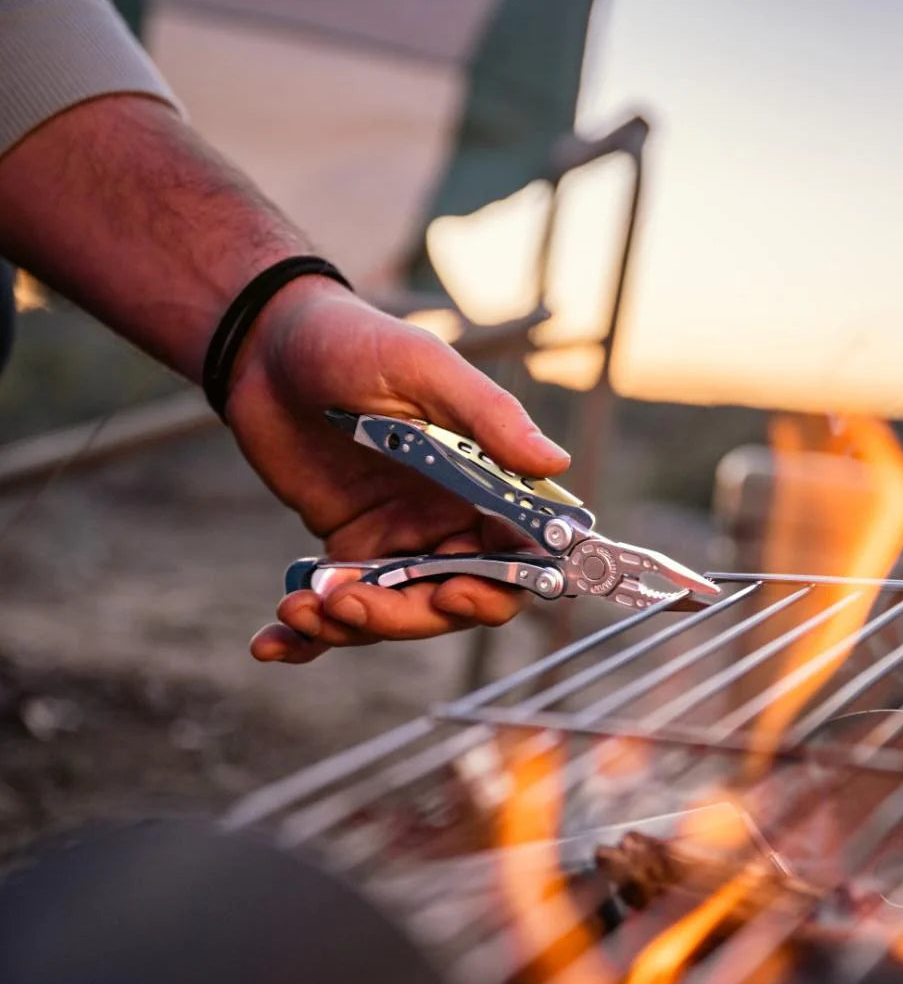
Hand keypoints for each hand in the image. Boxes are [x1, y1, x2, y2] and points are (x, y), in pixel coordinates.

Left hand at [224, 277, 570, 660]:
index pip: (516, 554)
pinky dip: (308, 636)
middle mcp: (447, 518)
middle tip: (353, 603)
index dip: (499, 586)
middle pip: (452, 600)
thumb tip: (555, 462)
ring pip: (394, 613)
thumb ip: (488, 416)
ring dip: (349, 627)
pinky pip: (338, 606)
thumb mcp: (422, 367)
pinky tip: (271, 642)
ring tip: (301, 607)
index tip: (454, 593)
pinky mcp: (346, 548)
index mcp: (481, 480)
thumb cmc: (353, 341)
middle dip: (406, 616)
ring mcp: (396, 538)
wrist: (266, 347)